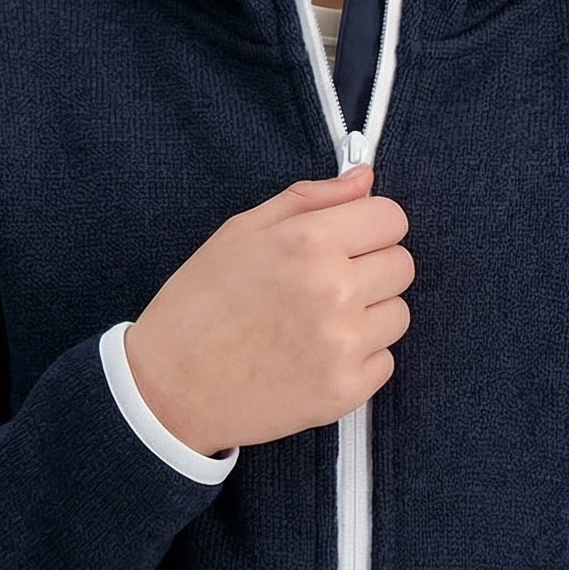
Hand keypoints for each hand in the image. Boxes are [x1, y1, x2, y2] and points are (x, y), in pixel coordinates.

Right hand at [125, 163, 412, 455]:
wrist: (166, 388)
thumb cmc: (199, 303)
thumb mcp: (242, 231)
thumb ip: (310, 199)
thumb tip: (365, 179)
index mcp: (309, 241)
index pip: (392, 218)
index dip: (371, 227)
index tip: (350, 241)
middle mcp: (334, 290)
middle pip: (402, 264)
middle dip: (371, 269)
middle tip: (325, 286)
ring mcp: (343, 344)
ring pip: (398, 314)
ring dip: (368, 316)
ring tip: (317, 324)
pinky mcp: (345, 391)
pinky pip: (385, 361)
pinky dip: (358, 360)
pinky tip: (315, 357)